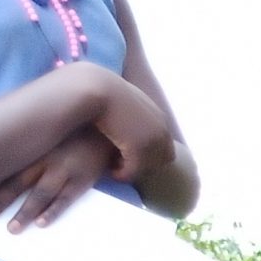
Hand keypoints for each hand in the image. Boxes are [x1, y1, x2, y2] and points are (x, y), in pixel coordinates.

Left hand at [0, 128, 111, 229]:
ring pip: (39, 194)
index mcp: (33, 145)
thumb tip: (4, 149)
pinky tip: (41, 223)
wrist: (107, 128)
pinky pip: (65, 199)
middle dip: (0, 201)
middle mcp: (44, 158)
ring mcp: (64, 170)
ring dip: (24, 212)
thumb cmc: (75, 130)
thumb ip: (30, 140)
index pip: (5, 164)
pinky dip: (53, 211)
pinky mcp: (83, 180)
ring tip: (12, 229)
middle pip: (17, 182)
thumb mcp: (48, 130)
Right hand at [81, 68, 175, 186]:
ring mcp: (151, 139)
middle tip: (125, 164)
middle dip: (145, 164)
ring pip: (147, 167)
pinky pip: (133, 171)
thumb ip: (131, 111)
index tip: (130, 153)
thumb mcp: (124, 99)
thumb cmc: (102, 88)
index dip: (150, 154)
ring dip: (133, 169)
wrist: (95, 86)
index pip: (166, 147)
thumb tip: (126, 122)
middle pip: (162, 160)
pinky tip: (112, 173)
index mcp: (159, 117)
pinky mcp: (138, 148)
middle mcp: (161, 129)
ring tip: (116, 168)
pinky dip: (123, 174)